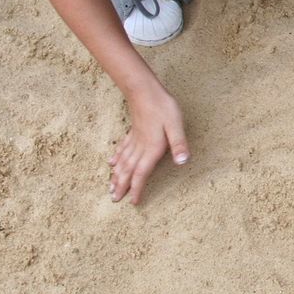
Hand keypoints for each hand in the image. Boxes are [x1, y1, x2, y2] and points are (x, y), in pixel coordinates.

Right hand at [108, 87, 189, 204]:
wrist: (145, 90)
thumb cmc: (163, 107)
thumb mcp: (176, 125)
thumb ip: (179, 144)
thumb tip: (183, 162)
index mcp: (151, 148)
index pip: (142, 173)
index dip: (137, 188)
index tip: (133, 202)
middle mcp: (140, 147)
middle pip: (128, 170)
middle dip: (122, 186)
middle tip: (114, 199)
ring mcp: (134, 139)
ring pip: (123, 161)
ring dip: (116, 175)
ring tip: (110, 187)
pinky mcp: (133, 131)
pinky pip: (122, 149)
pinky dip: (116, 158)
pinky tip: (111, 162)